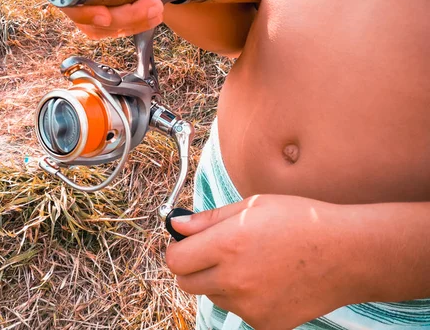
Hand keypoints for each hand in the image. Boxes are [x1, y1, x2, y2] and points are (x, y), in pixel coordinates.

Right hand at [61, 0, 191, 38]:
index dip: (80, 5)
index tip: (106, 16)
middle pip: (81, 11)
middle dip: (118, 18)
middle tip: (154, 7)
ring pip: (96, 25)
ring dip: (129, 24)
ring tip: (158, 8)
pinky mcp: (99, 10)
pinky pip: (108, 29)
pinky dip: (131, 27)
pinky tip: (151, 15)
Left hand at [166, 195, 363, 329]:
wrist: (346, 254)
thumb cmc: (300, 221)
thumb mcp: (252, 205)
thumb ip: (208, 219)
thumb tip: (176, 224)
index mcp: (227, 245)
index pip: (175, 260)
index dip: (178, 250)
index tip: (187, 243)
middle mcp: (234, 279)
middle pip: (186, 283)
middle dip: (192, 267)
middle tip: (215, 252)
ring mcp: (250, 306)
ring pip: (212, 296)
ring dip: (219, 282)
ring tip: (250, 263)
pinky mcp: (265, 323)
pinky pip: (238, 310)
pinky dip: (243, 298)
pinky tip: (267, 280)